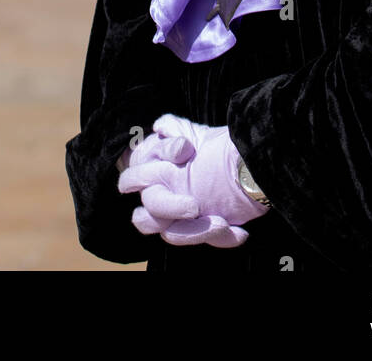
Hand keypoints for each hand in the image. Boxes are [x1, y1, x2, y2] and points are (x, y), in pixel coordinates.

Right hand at [117, 114, 267, 247]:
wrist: (235, 160)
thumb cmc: (199, 144)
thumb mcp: (187, 132)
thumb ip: (172, 128)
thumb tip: (160, 128)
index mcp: (149, 176)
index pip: (131, 180)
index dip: (142, 176)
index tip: (181, 159)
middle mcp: (159, 200)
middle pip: (147, 217)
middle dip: (171, 210)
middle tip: (194, 206)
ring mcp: (179, 219)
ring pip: (175, 236)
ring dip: (197, 232)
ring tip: (222, 224)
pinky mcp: (203, 229)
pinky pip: (209, 242)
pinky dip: (224, 239)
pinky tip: (240, 233)